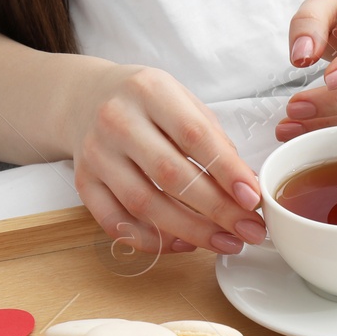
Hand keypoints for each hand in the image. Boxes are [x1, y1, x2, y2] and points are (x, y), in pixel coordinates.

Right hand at [68, 64, 264, 254]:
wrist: (84, 98)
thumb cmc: (145, 104)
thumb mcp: (182, 101)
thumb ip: (214, 140)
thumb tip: (245, 188)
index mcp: (149, 91)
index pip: (194, 135)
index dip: (226, 171)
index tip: (252, 198)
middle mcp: (117, 121)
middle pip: (170, 175)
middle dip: (216, 210)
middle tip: (249, 230)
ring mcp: (96, 154)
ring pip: (144, 204)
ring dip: (190, 230)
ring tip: (225, 242)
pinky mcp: (83, 182)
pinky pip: (116, 222)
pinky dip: (151, 241)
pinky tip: (182, 244)